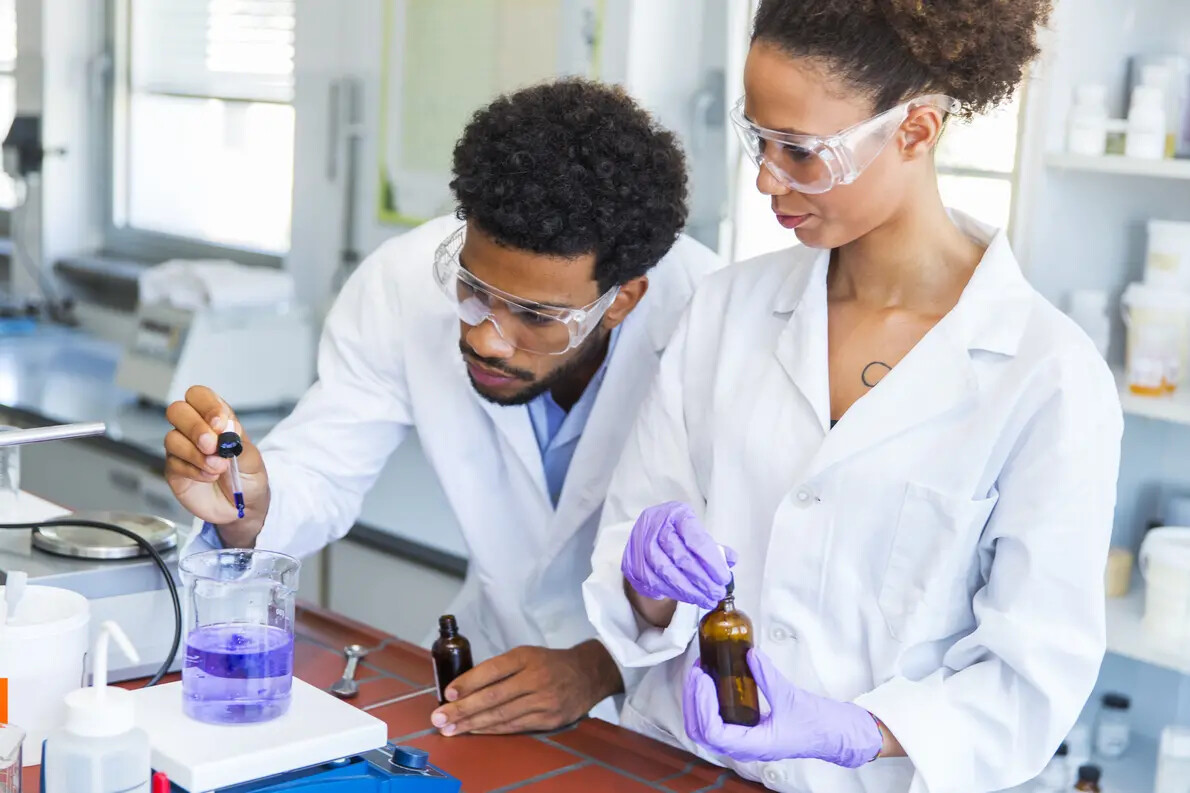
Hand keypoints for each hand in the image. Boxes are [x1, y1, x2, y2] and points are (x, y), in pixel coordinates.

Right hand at [164, 386, 269, 542]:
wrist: (243, 507)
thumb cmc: (248, 477)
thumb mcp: (253, 460)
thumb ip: (240, 443)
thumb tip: (227, 428)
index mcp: (216, 418)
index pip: (199, 395)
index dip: (207, 405)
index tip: (221, 424)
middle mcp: (195, 429)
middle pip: (177, 411)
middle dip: (195, 428)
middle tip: (212, 446)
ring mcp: (182, 449)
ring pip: (172, 438)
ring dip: (197, 454)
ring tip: (218, 468)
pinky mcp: (174, 469)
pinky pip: (174, 463)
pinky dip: (193, 470)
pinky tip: (209, 477)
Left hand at [429, 641, 622, 735]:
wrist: (588, 674)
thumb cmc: (549, 663)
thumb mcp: (526, 654)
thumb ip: (501, 668)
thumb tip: (464, 686)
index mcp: (526, 657)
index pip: (492, 670)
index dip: (468, 682)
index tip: (447, 694)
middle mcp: (535, 678)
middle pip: (494, 696)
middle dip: (463, 709)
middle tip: (440, 718)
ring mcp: (544, 701)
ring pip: (502, 715)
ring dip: (473, 724)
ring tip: (451, 729)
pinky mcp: (550, 719)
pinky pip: (515, 727)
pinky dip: (492, 729)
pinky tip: (475, 731)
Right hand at [621, 501, 735, 609]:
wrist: (644, 536)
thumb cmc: (675, 533)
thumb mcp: (694, 531)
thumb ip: (712, 546)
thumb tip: (731, 560)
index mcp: (676, 514)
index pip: (695, 538)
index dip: (711, 561)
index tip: (723, 578)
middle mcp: (655, 526)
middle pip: (681, 557)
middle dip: (703, 580)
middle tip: (717, 593)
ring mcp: (641, 545)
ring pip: (668, 572)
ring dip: (690, 591)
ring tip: (707, 600)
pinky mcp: (634, 563)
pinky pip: (656, 582)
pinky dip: (675, 593)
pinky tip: (689, 598)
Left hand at [683, 649, 882, 767]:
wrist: (834, 734)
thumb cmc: (817, 724)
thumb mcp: (790, 695)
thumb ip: (766, 675)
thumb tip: (748, 653)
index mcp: (755, 744)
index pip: (714, 733)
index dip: (702, 706)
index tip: (703, 679)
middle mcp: (744, 747)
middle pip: (701, 732)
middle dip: (693, 701)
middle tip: (697, 672)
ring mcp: (743, 741)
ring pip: (705, 729)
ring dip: (697, 702)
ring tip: (700, 675)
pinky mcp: (746, 732)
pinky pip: (716, 723)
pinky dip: (707, 704)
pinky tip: (711, 685)